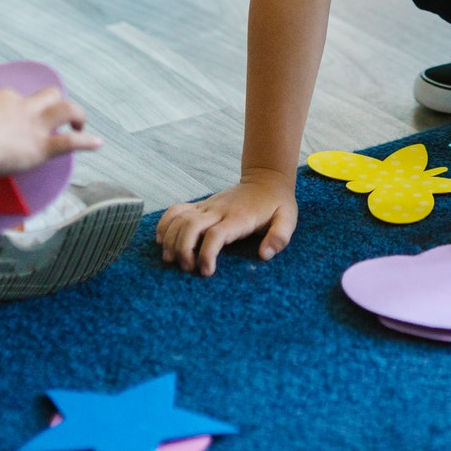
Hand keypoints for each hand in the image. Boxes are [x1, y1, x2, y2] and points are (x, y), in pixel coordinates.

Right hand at [0, 87, 100, 177]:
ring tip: (80, 124)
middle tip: (59, 117)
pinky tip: (98, 143)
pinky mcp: (40, 146)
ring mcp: (34, 126)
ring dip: (77, 115)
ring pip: (65, 109)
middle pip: (48, 96)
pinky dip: (87, 141)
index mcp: (1, 100)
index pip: (16, 101)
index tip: (15, 123)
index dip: (19, 111)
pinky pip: (69, 142)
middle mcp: (22, 107)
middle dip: (56, 102)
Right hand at [156, 170, 296, 275]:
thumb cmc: (277, 204)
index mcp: (239, 217)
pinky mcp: (202, 205)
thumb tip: (264, 255)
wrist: (266, 179)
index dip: (207, 254)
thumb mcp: (288, 219)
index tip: (206, 272)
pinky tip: (162, 240)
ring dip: (171, 239)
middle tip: (186, 268)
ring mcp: (208, 206)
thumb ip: (279, 237)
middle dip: (182, 249)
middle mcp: (219, 210)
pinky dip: (165, 223)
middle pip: (191, 226)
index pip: (216, 235)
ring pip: (180, 218)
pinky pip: (177, 210)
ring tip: (171, 259)